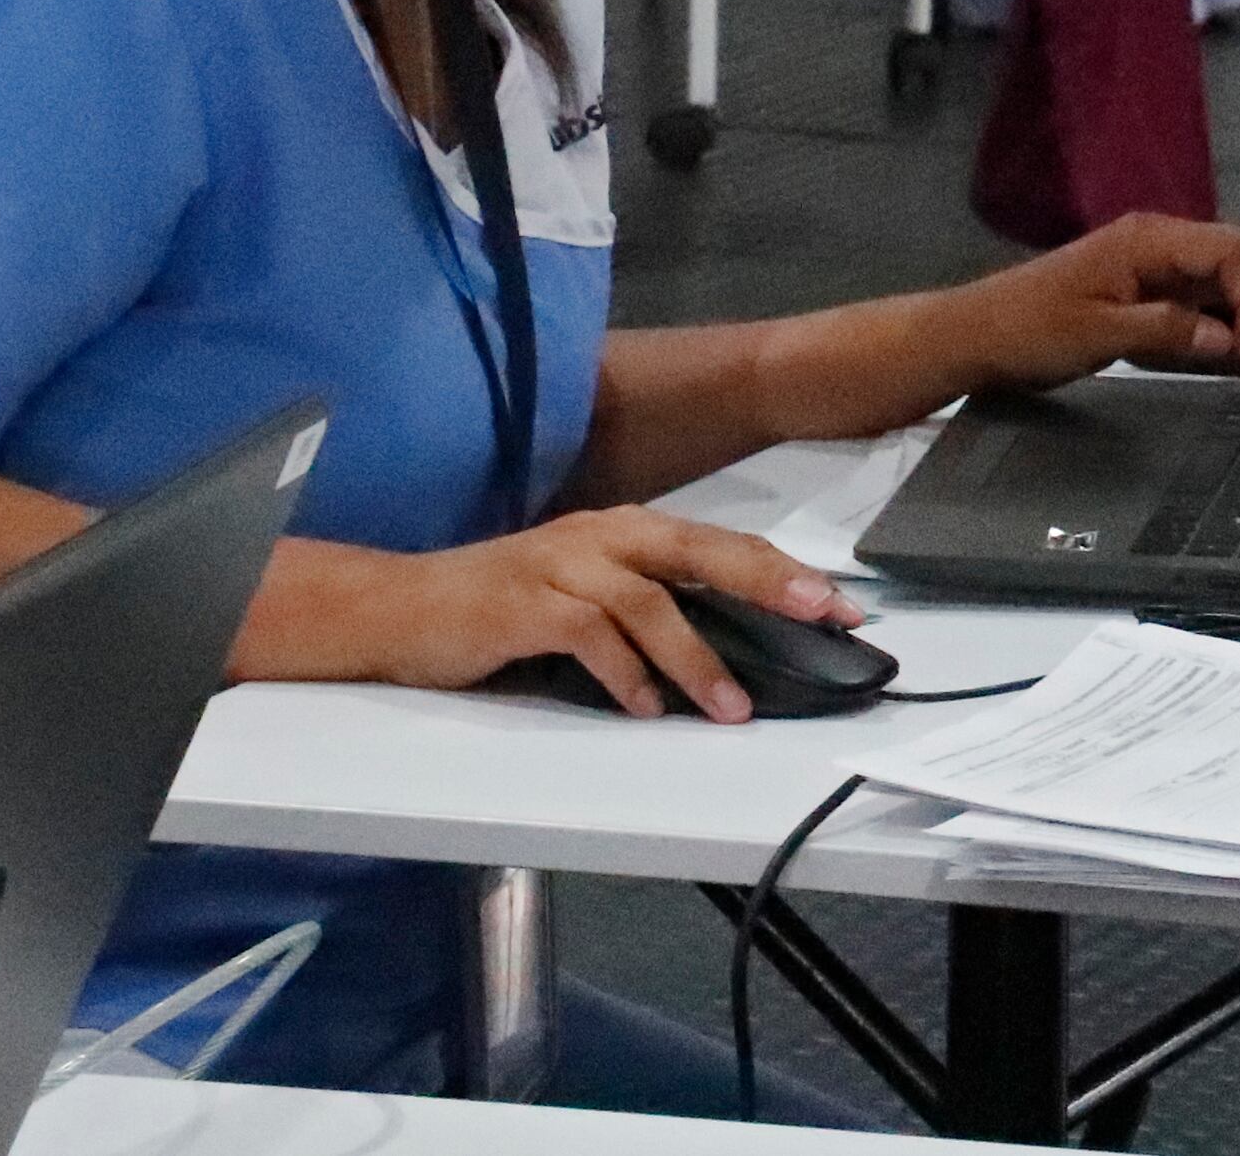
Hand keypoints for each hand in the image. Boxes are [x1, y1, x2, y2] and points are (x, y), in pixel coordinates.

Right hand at [378, 507, 856, 721]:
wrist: (396, 607)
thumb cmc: (500, 607)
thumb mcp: (587, 598)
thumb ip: (650, 610)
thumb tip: (732, 648)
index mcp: (627, 531)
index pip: (723, 545)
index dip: (786, 572)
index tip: (843, 606)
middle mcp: (602, 536)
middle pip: (703, 551)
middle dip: (771, 583)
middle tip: (825, 617)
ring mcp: (562, 565)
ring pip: (651, 602)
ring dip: (698, 658)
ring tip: (732, 707)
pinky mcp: (525, 603)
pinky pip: (590, 635)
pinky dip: (625, 675)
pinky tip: (647, 708)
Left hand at [939, 213, 1239, 386]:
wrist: (978, 332)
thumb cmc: (1029, 331)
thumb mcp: (1095, 336)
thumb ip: (1166, 332)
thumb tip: (1230, 342)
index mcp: (1151, 239)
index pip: (1236, 252)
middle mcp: (1165, 237)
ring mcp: (1165, 258)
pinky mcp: (1160, 282)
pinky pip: (1222, 286)